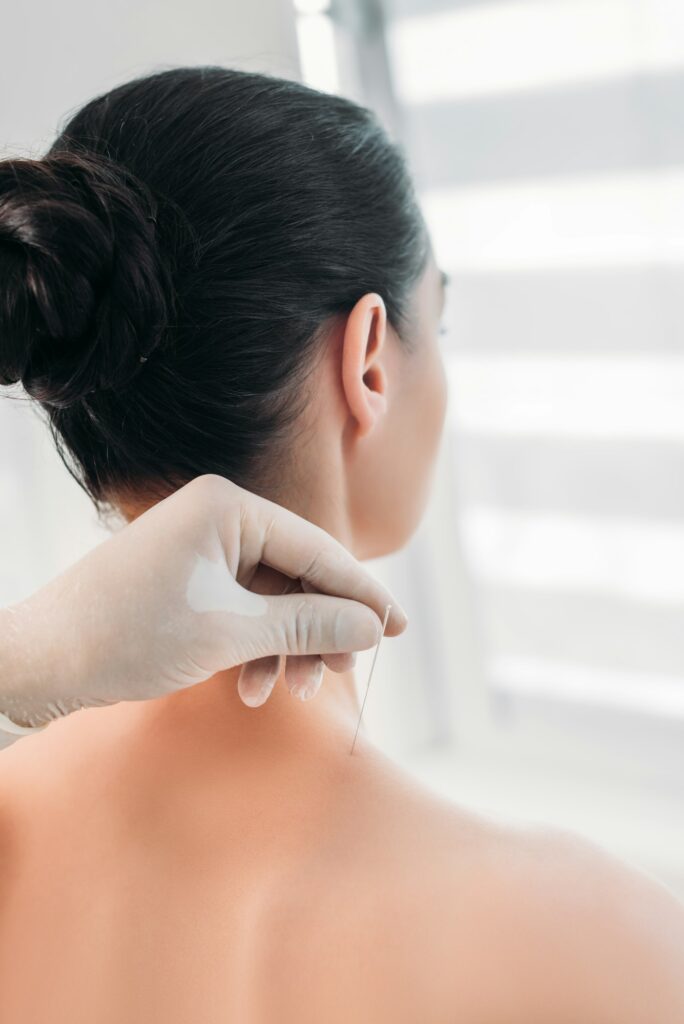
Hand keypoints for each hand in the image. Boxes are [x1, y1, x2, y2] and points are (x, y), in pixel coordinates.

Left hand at [1, 475, 406, 728]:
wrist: (41, 662)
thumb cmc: (128, 636)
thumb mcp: (230, 633)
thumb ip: (308, 623)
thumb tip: (373, 625)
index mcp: (227, 507)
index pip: (317, 549)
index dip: (363, 594)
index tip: (400, 629)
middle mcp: (218, 517)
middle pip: (298, 573)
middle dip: (319, 628)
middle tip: (339, 673)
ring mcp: (201, 549)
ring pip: (272, 597)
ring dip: (286, 645)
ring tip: (291, 690)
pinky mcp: (187, 580)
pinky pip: (242, 609)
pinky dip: (254, 647)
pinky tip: (250, 686)